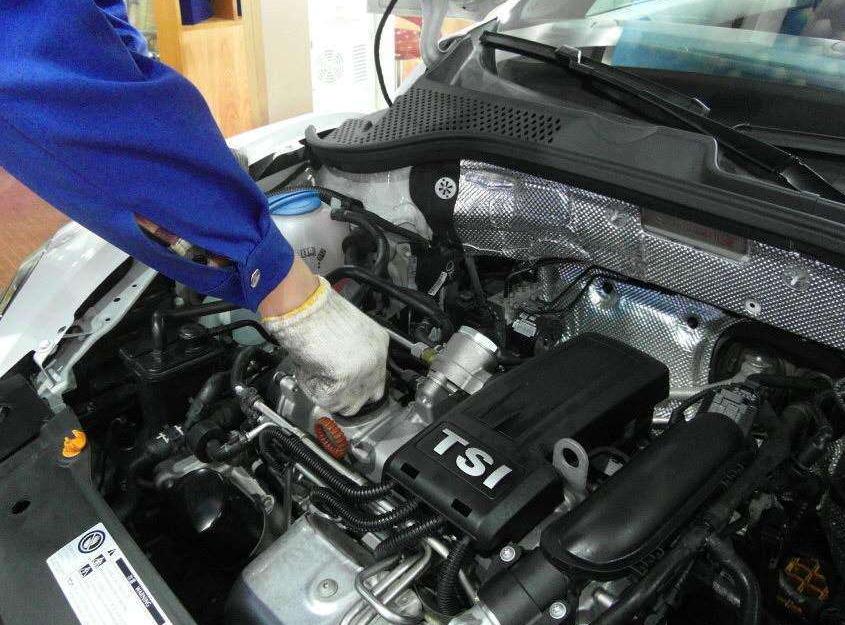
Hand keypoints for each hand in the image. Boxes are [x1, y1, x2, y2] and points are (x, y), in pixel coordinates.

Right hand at [261, 270, 388, 415]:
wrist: (304, 305)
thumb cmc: (317, 311)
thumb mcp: (346, 330)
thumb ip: (352, 351)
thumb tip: (342, 369)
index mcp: (380, 342)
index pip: (378, 376)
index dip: (358, 382)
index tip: (343, 382)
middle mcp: (378, 359)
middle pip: (370, 395)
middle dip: (350, 395)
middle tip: (330, 386)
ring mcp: (364, 373)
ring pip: (351, 405)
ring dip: (333, 397)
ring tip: (317, 375)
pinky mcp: (347, 382)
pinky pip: (330, 401)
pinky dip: (316, 392)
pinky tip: (309, 372)